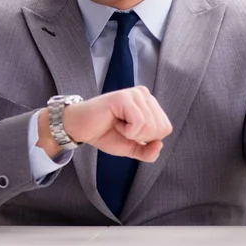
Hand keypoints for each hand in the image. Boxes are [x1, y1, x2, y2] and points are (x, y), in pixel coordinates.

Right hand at [38, 86, 171, 161]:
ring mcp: (134, 94)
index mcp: (149, 103)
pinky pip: (139, 123)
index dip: (148, 139)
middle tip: (122, 129)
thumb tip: (160, 145)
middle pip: (160, 128)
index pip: (166, 128)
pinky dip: (127, 131)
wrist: (80, 128)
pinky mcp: (123, 97)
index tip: (129, 132)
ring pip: (150, 126)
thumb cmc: (105, 133)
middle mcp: (143, 94)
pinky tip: (115, 123)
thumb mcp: (131, 147)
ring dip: (132, 134)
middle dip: (141, 137)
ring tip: (118, 125)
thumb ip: (148, 151)